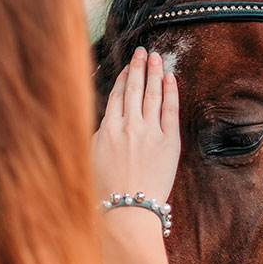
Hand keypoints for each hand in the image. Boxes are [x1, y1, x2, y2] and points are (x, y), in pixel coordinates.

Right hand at [93, 47, 179, 204]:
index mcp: (106, 130)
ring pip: (152, 95)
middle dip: (139, 67)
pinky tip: (170, 78)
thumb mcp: (92, 160)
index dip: (123, 78)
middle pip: (134, 89)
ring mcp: (149, 132)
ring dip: (155, 73)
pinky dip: (170, 92)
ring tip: (157, 58)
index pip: (116, 96)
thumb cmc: (106, 193)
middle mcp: (127, 126)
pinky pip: (170, 110)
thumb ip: (99, 136)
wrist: (127, 211)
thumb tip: (107, 123)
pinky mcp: (168, 142)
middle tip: (143, 51)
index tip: (128, 66)